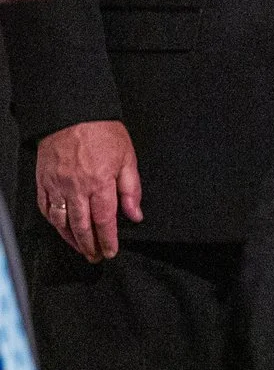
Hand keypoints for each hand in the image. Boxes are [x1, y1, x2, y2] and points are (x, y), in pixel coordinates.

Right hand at [35, 120, 141, 261]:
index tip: (110, 252)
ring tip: (80, 248)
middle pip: (82, 226)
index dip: (108, 241)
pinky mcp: (42, 180)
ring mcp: (56, 185)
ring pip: (60, 221)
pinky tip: (60, 228)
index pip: (105, 222)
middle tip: (96, 256)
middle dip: (90, 246)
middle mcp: (76, 188)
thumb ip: (132, 190)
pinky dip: (52, 221)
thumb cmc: (102, 132)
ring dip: (70, 238)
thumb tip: (135, 215)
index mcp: (100, 184)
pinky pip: (45, 207)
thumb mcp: (128, 159)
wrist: (71, 113)